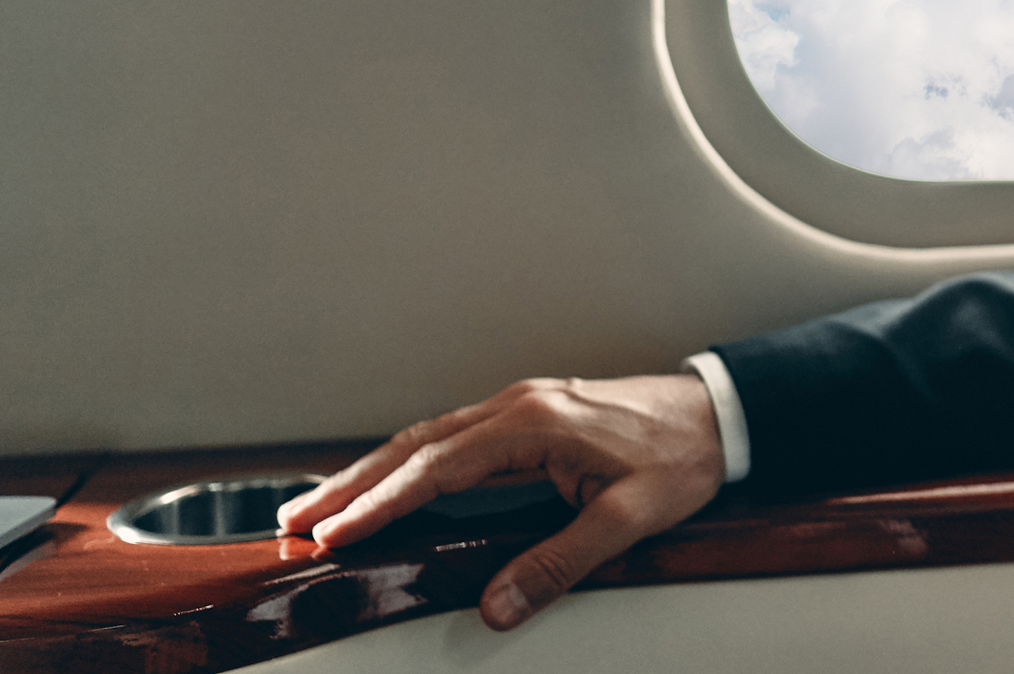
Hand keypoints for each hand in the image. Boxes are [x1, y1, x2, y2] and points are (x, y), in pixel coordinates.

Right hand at [274, 374, 723, 629]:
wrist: (722, 413)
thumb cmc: (681, 459)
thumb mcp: (629, 519)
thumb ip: (560, 563)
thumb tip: (495, 607)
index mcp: (534, 424)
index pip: (435, 468)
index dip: (378, 503)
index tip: (330, 532)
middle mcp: (517, 406)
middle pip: (414, 446)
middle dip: (350, 484)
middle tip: (292, 521)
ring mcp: (521, 406)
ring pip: (428, 437)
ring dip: (371, 471)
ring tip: (320, 507)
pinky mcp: (529, 415)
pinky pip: (452, 437)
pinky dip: (409, 462)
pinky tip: (387, 484)